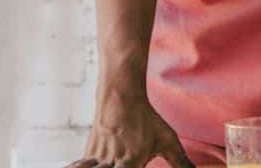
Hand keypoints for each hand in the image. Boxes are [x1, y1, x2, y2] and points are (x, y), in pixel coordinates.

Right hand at [66, 92, 193, 167]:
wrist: (120, 100)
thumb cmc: (146, 121)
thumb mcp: (167, 140)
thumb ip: (181, 161)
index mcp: (131, 164)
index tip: (136, 165)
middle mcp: (112, 164)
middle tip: (118, 165)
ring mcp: (97, 159)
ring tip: (106, 164)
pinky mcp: (88, 154)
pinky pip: (80, 165)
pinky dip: (82, 166)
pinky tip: (90, 165)